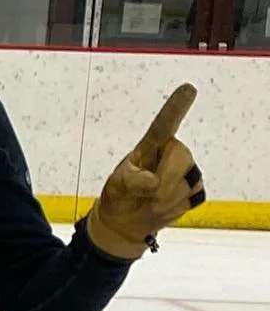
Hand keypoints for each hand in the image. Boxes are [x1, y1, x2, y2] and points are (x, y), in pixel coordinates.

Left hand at [87, 83, 205, 259]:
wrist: (125, 222)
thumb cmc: (120, 195)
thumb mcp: (116, 186)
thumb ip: (131, 180)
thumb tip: (154, 183)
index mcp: (152, 145)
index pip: (165, 124)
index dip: (176, 107)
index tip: (188, 88)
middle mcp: (174, 153)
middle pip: (182, 160)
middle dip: (162, 183)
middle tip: (144, 194)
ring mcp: (187, 171)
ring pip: (186, 185)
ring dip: (164, 200)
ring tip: (150, 201)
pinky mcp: (195, 190)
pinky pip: (190, 199)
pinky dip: (173, 209)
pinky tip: (160, 208)